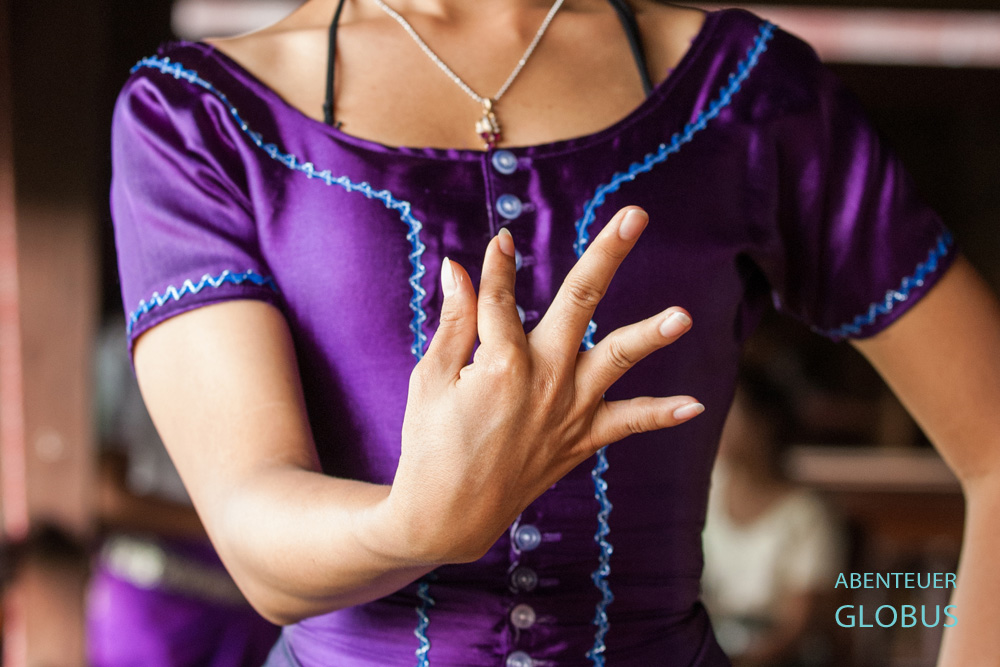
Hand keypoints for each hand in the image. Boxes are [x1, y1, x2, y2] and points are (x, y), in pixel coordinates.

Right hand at [378, 206, 702, 563]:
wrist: (446, 516)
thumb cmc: (429, 443)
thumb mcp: (429, 378)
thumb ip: (454, 321)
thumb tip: (458, 267)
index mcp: (500, 362)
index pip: (502, 296)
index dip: (498, 267)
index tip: (502, 241)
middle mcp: (544, 380)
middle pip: (579, 302)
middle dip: (606, 255)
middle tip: (635, 216)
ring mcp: (568, 411)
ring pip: (616, 361)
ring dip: (650, 336)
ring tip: (683, 315)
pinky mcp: (581, 439)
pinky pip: (627, 425)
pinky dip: (661, 416)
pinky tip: (695, 405)